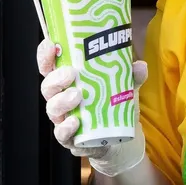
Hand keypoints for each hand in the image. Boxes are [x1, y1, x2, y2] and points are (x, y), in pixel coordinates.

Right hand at [39, 40, 146, 176]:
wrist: (118, 139)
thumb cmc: (111, 104)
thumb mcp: (123, 86)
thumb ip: (131, 75)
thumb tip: (140, 66)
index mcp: (67, 81)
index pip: (49, 65)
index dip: (45, 55)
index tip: (52, 45)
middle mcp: (60, 98)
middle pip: (47, 86)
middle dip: (55, 78)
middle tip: (71, 73)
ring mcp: (63, 119)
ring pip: (52, 108)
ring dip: (62, 101)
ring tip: (77, 96)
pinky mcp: (69, 138)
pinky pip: (61, 134)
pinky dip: (65, 128)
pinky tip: (74, 122)